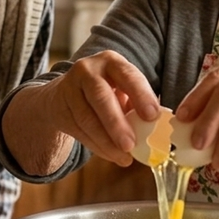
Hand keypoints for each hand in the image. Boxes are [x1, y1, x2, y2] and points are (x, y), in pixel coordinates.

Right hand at [34, 50, 160, 165]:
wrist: (65, 95)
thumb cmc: (107, 93)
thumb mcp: (123, 90)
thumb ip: (138, 105)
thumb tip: (158, 129)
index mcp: (111, 61)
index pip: (128, 75)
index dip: (140, 95)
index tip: (152, 116)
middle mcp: (88, 70)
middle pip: (101, 96)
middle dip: (117, 123)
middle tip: (131, 145)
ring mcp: (70, 88)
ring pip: (87, 118)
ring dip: (106, 142)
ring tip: (124, 157)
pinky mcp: (61, 108)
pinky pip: (79, 131)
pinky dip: (97, 146)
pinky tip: (110, 155)